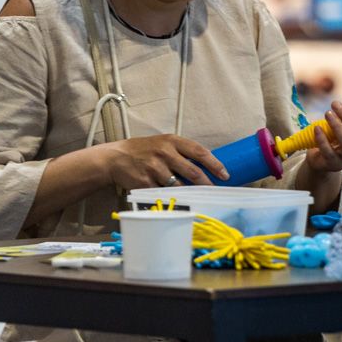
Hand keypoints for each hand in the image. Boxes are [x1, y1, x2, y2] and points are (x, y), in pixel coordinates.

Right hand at [95, 134, 228, 189]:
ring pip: (180, 186)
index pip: (199, 152)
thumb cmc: (144, 150)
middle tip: (215, 191)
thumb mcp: (163, 143)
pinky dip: (173, 198)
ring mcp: (155, 169)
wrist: (116, 158)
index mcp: (172, 141)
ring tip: (199, 198)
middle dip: (207, 184)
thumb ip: (181, 152)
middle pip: (193, 172)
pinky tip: (178, 201)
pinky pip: (165, 194)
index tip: (225, 175)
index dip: (215, 164)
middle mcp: (165, 153)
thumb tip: (206, 166)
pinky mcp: (146, 183)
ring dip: (191, 194)